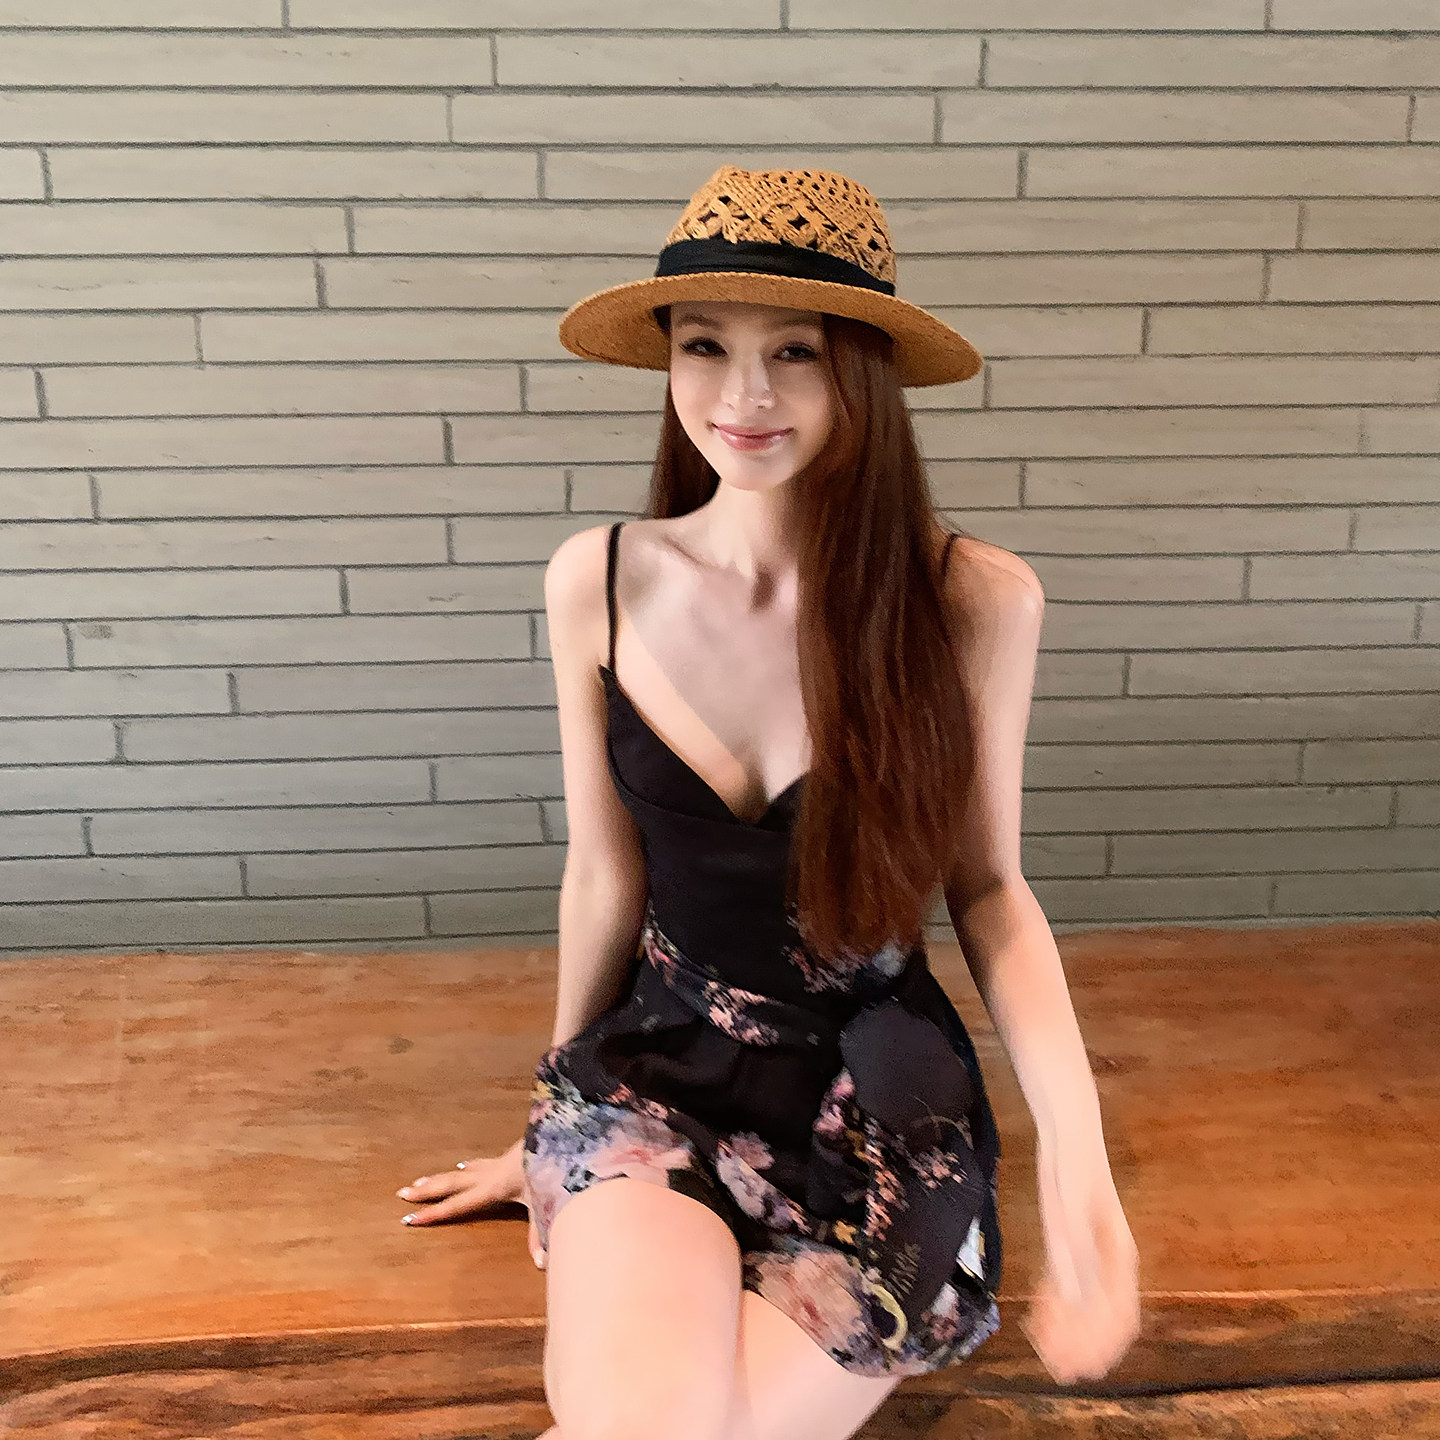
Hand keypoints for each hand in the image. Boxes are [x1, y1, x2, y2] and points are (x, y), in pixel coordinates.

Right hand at [396, 1136, 545, 1268]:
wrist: (562, 1136)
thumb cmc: (553, 1168)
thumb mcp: (546, 1204)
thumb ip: (539, 1234)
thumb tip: (541, 1263)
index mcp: (493, 1188)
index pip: (457, 1204)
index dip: (434, 1213)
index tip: (409, 1218)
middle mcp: (490, 1175)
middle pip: (452, 1183)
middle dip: (426, 1190)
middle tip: (402, 1194)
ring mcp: (498, 1163)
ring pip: (462, 1171)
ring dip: (441, 1177)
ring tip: (420, 1180)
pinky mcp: (508, 1156)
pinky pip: (480, 1164)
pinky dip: (467, 1166)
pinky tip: (463, 1164)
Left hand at [1021, 1133, 1140, 1383]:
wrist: (1067, 1135)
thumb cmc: (1074, 1169)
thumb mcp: (1071, 1213)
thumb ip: (1074, 1257)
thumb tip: (1077, 1302)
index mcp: (1119, 1259)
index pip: (1120, 1317)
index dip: (1102, 1346)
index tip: (1082, 1367)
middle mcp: (1107, 1263)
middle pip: (1102, 1318)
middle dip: (1082, 1346)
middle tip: (1057, 1366)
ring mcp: (1088, 1254)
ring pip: (1083, 1305)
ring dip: (1067, 1331)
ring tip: (1046, 1352)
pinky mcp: (1067, 1243)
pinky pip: (1065, 1284)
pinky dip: (1055, 1306)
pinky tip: (1039, 1319)